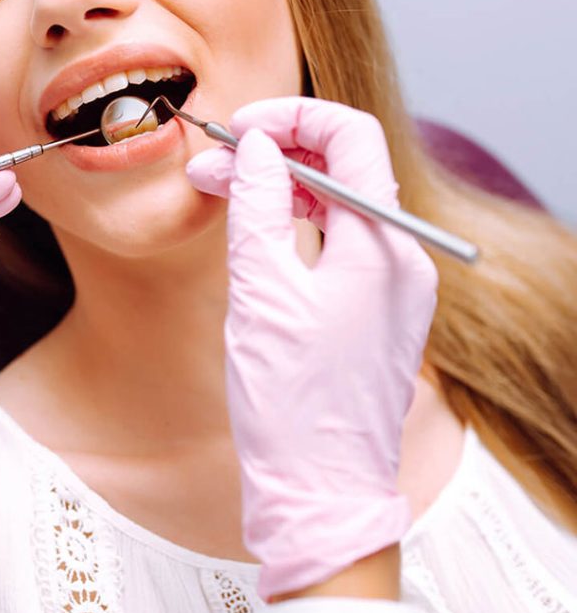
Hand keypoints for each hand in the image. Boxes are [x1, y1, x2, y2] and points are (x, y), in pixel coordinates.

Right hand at [186, 98, 437, 598]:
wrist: (320, 494)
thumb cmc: (290, 402)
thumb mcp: (261, 292)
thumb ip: (256, 206)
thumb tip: (254, 147)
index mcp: (384, 245)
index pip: (350, 138)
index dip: (293, 117)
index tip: (239, 125)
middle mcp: (400, 258)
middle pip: (342, 169)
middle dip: (275, 151)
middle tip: (212, 158)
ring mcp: (390, 287)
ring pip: (335, 205)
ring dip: (277, 187)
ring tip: (215, 187)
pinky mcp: (371, 312)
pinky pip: (336, 243)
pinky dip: (291, 225)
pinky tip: (249, 227)